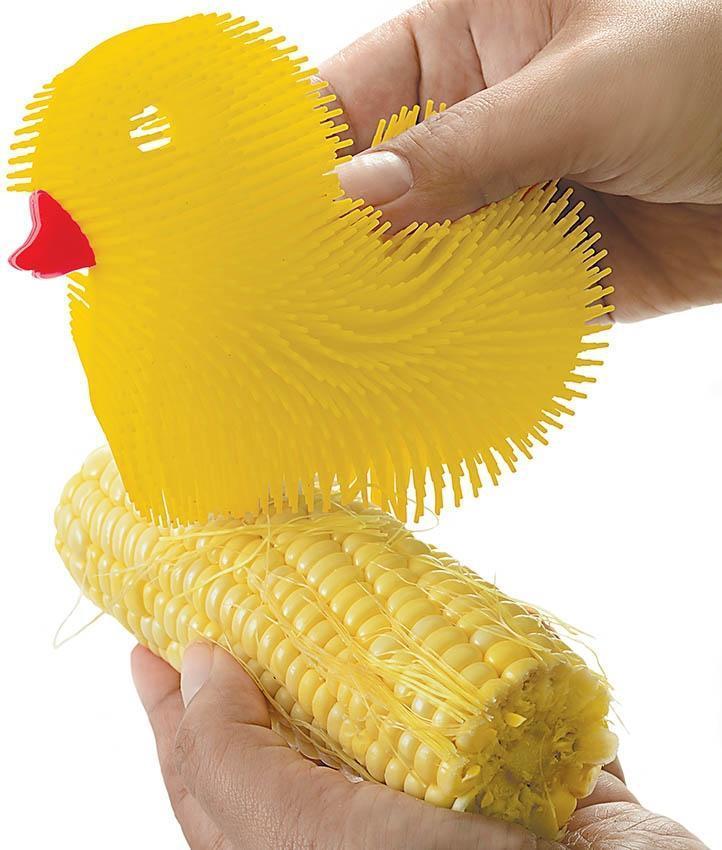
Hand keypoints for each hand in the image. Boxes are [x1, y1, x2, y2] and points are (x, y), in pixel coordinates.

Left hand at [131, 644, 707, 848]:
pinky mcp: (500, 750)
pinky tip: (417, 601)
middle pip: (284, 726)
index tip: (147, 643)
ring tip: (310, 581)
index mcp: (296, 841)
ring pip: (366, 699)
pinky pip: (454, 681)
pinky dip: (436, 637)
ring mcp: (430, 784)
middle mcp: (354, 816)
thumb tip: (195, 664)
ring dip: (343, 641)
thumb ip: (230, 758)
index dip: (170, 705)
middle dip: (252, 662)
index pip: (209, 767)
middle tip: (221, 593)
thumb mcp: (302, 840)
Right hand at [323, 0, 721, 320]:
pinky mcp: (557, 272)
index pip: (358, 92)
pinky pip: (491, 305)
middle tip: (288, 289)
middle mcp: (486, 126)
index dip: (304, 144)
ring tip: (340, 335)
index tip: (257, 205)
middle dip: (345, 234)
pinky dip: (460, 333)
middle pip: (386, 184)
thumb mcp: (586, 87)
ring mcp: (518, 202)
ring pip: (432, 254)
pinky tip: (418, 358)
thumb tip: (357, 194)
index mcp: (475, 42)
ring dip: (398, 293)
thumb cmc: (721, 64)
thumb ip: (470, 147)